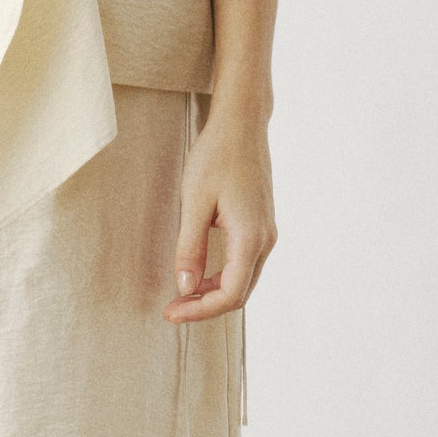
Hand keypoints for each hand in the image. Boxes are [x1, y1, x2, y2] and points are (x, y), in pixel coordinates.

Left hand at [167, 110, 274, 321]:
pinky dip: (222, 277)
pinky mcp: (261, 226)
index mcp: (250, 238)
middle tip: (172, 309)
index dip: (199, 310)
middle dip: (205, 307)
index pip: (229, 294)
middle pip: (239, 293)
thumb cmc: (216, 156)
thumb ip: (190, 248)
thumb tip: (185, 287)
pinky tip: (199, 273)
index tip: (171, 311)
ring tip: (181, 294)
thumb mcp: (195, 202)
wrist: (241, 125)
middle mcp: (265, 240)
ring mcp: (266, 233)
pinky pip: (245, 264)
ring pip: (243, 281)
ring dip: (213, 293)